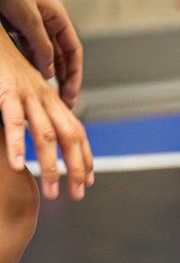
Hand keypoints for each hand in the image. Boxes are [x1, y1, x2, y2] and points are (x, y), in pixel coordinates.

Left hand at [0, 0, 82, 107]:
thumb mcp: (29, 21)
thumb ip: (41, 46)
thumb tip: (51, 73)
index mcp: (59, 19)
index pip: (73, 52)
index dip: (75, 75)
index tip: (71, 96)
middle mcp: (49, 25)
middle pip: (62, 58)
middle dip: (64, 81)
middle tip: (63, 105)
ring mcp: (33, 29)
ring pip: (45, 58)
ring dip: (48, 77)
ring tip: (47, 98)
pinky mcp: (18, 31)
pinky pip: (28, 54)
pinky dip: (31, 68)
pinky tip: (27, 82)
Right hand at [0, 0, 91, 200]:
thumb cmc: (6, 68)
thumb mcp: (23, 93)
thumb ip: (33, 114)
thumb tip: (38, 138)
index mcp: (50, 97)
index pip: (76, 130)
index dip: (84, 154)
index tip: (89, 179)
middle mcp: (45, 96)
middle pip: (69, 135)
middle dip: (76, 166)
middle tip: (79, 194)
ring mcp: (27, 94)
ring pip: (44, 133)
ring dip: (49, 164)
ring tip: (51, 191)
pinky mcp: (6, 91)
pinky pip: (13, 120)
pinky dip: (16, 143)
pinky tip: (18, 166)